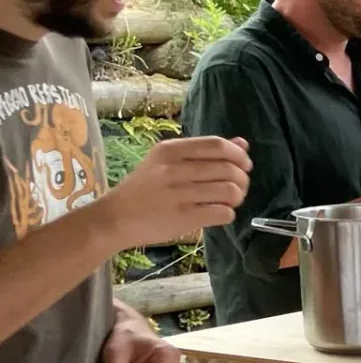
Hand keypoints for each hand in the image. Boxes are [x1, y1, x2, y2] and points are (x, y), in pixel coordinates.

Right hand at [99, 136, 250, 246]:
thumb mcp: (167, 162)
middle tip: (238, 189)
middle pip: (229, 169)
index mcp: (170, 149)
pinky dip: (228, 214)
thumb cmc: (144, 189)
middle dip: (242, 180)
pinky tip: (218, 214)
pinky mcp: (182, 217)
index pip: (218, 145)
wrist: (113, 218)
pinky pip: (223, 213)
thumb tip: (242, 144)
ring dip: (237, 198)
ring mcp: (178, 193)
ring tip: (228, 202)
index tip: (244, 166)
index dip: (239, 156)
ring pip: (230, 191)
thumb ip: (204, 152)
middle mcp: (173, 168)